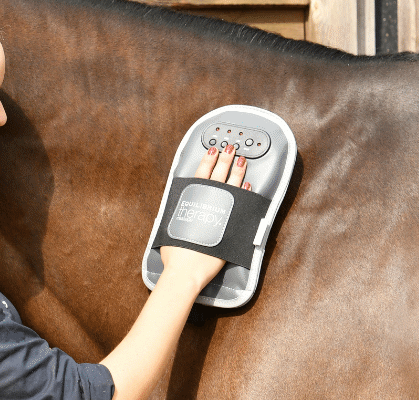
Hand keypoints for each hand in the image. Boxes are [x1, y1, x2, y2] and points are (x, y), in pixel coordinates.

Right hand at [159, 144, 248, 276]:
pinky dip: (245, 193)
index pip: (201, 174)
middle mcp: (207, 202)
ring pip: (232, 186)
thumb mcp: (170, 227)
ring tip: (242, 161)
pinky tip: (248, 186)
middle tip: (231, 148)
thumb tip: (179, 210)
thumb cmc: (175, 252)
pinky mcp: (231, 225)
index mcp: (190, 199)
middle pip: (218, 175)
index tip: (213, 150)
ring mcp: (221, 212)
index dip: (208, 161)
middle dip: (225, 160)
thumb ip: (177, 214)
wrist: (187, 269)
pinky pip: (241, 204)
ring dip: (237, 172)